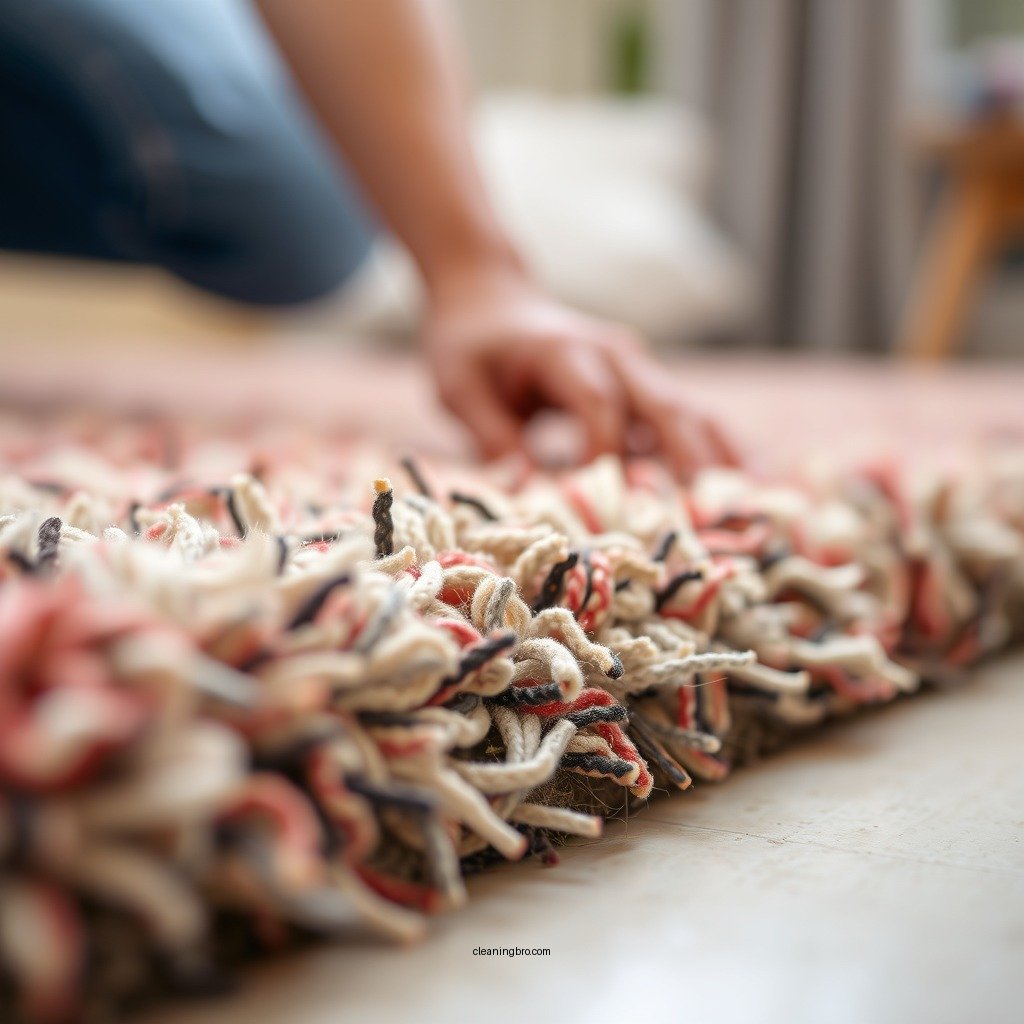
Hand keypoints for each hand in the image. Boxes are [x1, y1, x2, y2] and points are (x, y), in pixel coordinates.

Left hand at [422, 264, 740, 476]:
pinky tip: (753, 483)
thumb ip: (487, 434)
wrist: (491, 296)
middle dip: (687, 459)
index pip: (597, 401)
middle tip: (712, 511)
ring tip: (758, 500)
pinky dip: (719, 448)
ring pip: (690, 410)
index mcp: (564, 351)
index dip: (602, 450)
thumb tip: (522, 489)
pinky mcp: (645, 385)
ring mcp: (637, 367)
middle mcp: (612, 354)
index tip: (602, 499)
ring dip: (721, 454)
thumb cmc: (470, 346)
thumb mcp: (457, 385)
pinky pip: (689, 416)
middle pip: (662, 404)